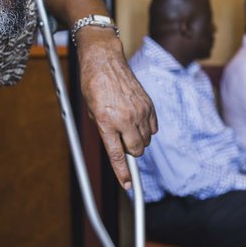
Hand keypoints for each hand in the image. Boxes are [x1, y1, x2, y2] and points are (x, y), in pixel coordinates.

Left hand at [77, 29, 157, 188]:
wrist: (105, 61)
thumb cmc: (93, 85)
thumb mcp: (91, 111)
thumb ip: (103, 130)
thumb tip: (115, 144)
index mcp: (106, 122)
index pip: (117, 155)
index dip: (122, 173)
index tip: (127, 185)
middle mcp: (124, 118)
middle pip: (137, 150)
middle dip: (132, 153)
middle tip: (124, 144)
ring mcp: (139, 111)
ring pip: (146, 140)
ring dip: (139, 141)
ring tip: (128, 128)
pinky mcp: (148, 105)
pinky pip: (153, 128)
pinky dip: (147, 130)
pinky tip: (137, 121)